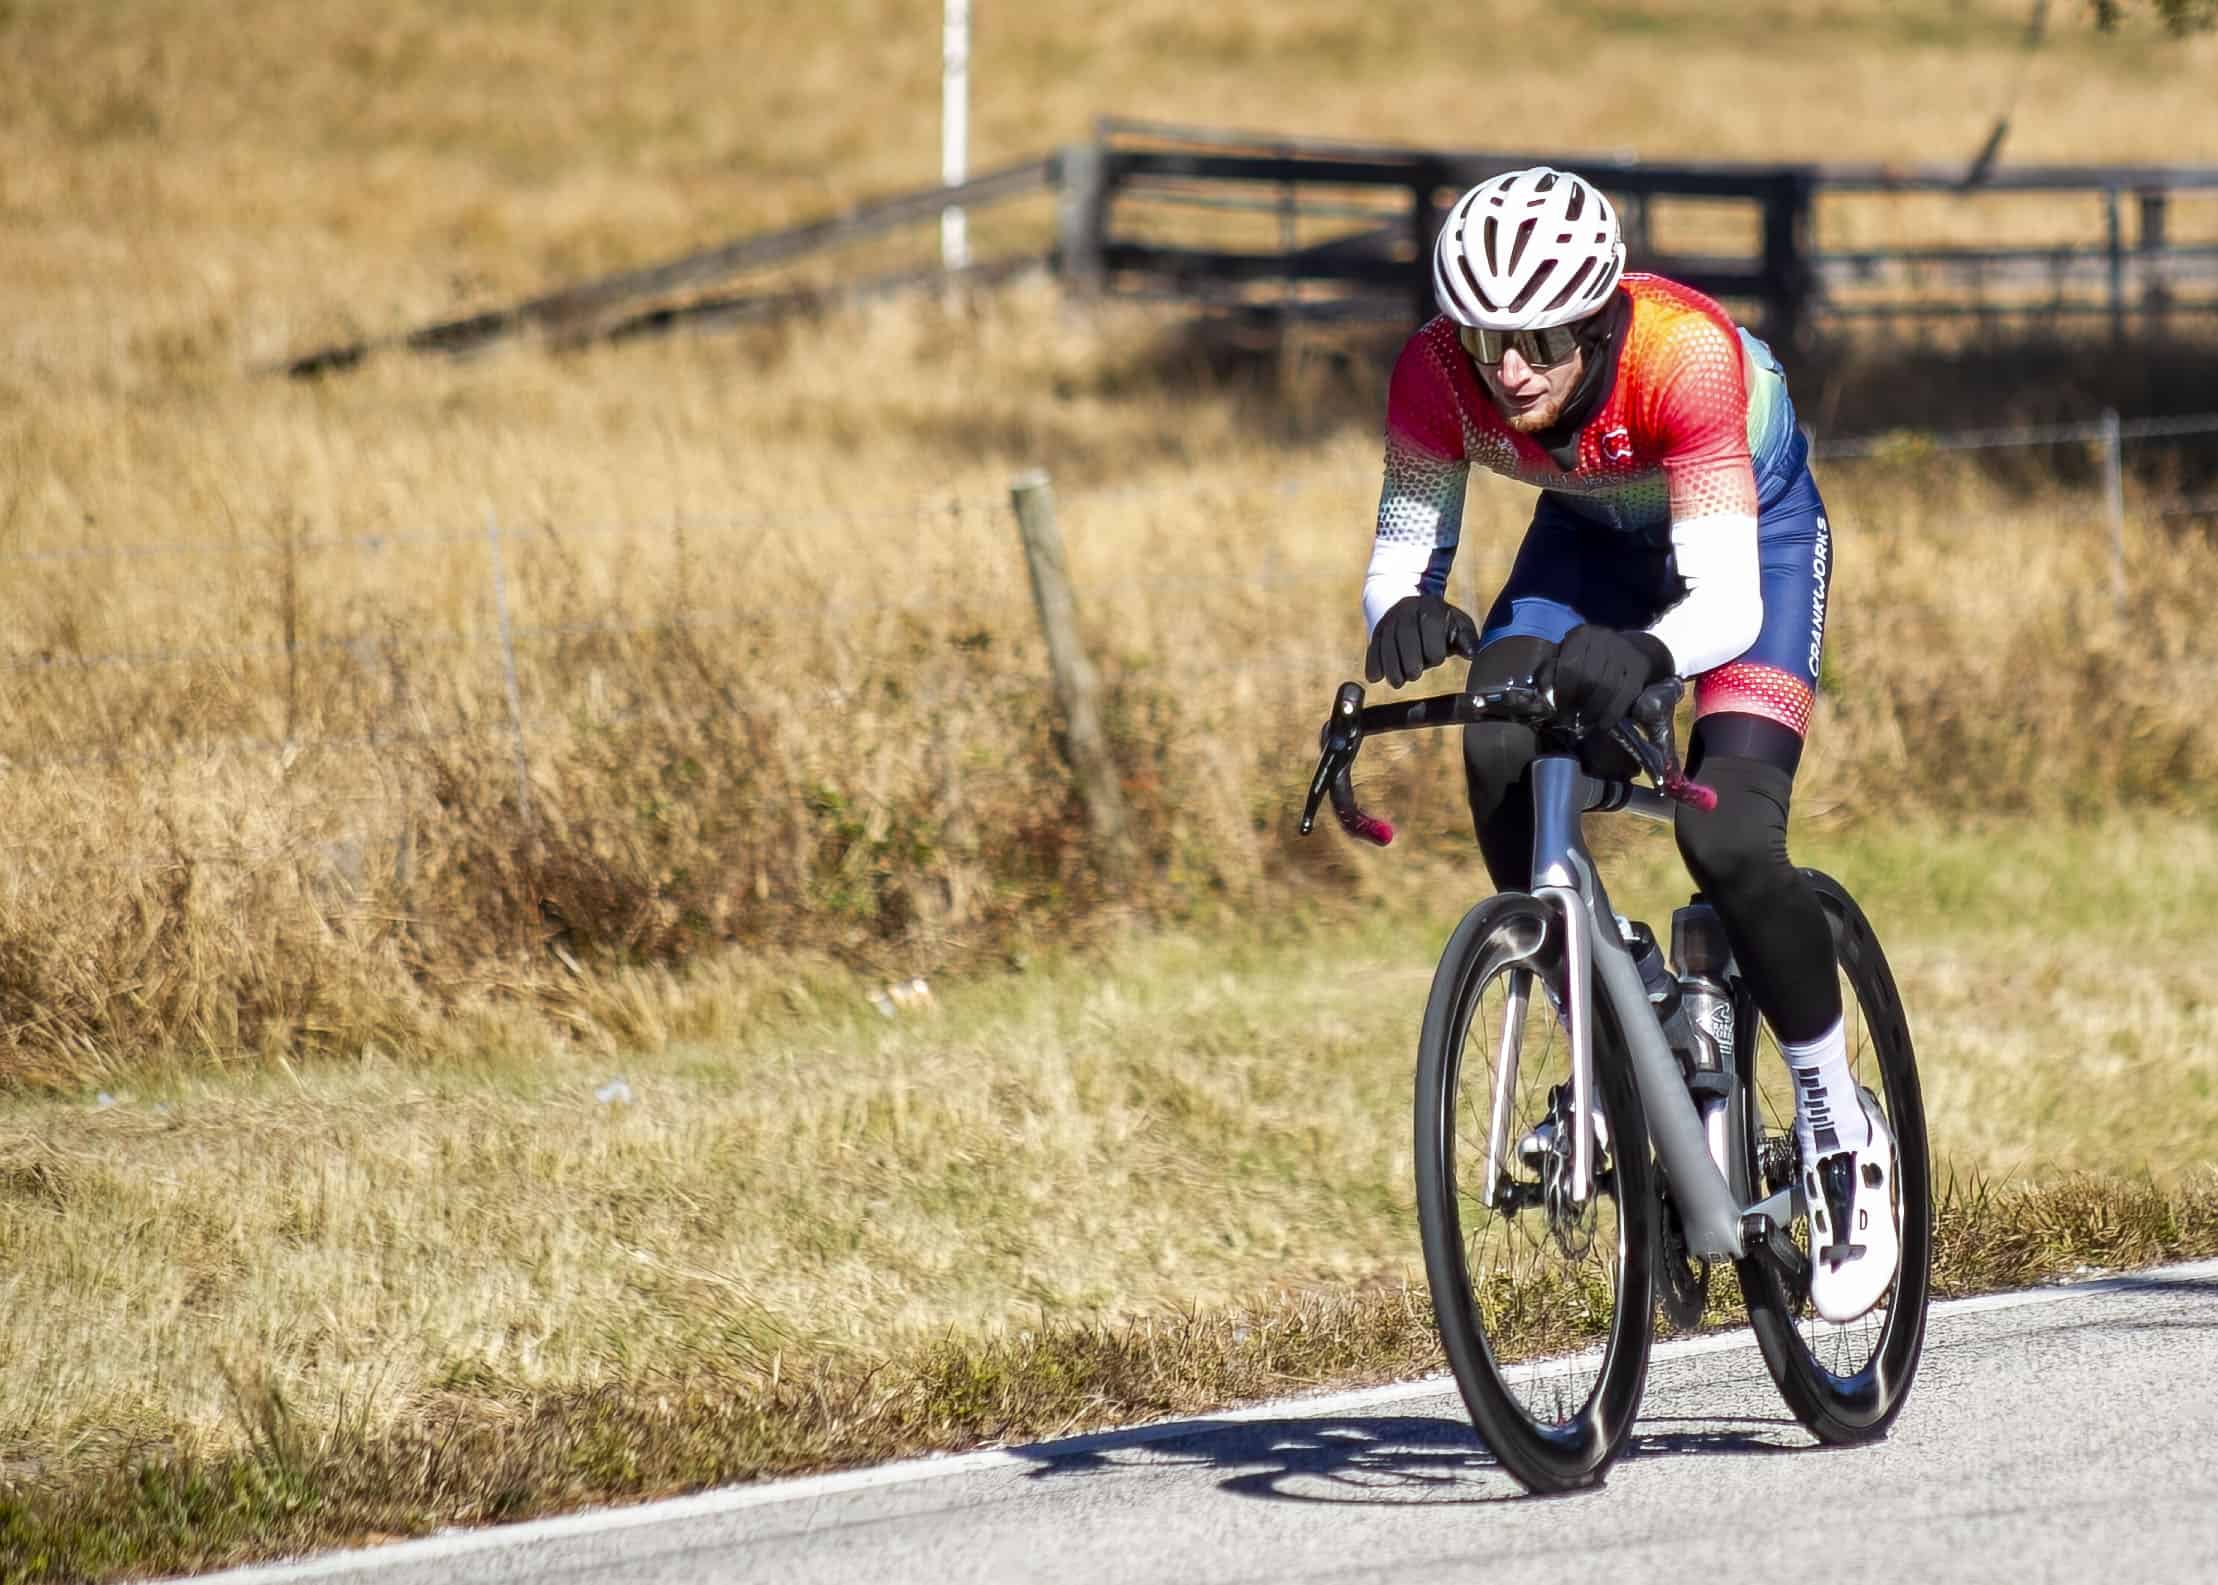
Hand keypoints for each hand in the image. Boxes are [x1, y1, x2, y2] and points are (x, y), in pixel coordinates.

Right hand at [1364, 595, 1478, 687]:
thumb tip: (1471, 654)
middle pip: (1404, 634)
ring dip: (1390, 665)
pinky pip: (1373, 647)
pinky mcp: (1377, 631)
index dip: (1432, 646)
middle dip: (1408, 658)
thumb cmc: (1441, 622)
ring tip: (1397, 683)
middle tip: (1414, 675)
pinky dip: (1373, 663)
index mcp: (1430, 607)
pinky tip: (1375, 678)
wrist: (1411, 603)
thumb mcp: (1457, 624)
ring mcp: (1390, 620)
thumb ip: (1466, 638)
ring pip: (1386, 642)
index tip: (1436, 660)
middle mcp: (1407, 610)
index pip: (1430, 625)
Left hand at [1534, 624, 1672, 730]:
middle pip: (1589, 679)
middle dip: (1578, 704)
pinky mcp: (1641, 666)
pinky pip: (1626, 694)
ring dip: (1594, 711)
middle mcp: (1604, 637)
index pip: (1569, 667)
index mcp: (1581, 635)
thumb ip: (1552, 671)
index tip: (1559, 710)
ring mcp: (1624, 651)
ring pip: (1607, 688)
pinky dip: (1612, 713)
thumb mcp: (1567, 658)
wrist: (1633, 649)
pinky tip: (1602, 724)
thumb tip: (1542, 691)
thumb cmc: (1592, 659)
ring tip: (1585, 722)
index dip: (1563, 693)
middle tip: (1572, 719)